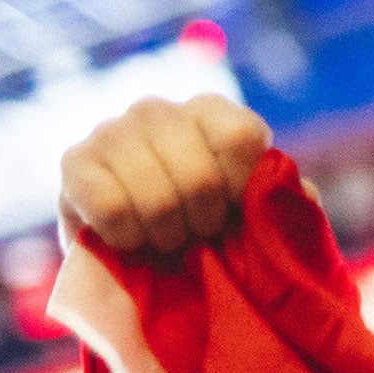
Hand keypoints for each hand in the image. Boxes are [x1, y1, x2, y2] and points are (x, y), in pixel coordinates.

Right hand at [59, 95, 272, 254]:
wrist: (149, 262)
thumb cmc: (217, 235)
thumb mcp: (264, 220)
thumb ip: (286, 201)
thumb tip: (299, 190)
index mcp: (213, 112)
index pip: (240, 136)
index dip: (242, 188)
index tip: (236, 213)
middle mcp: (159, 110)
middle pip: (200, 176)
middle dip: (206, 225)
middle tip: (199, 237)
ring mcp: (111, 130)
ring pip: (157, 197)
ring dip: (168, 237)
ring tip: (167, 241)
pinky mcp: (74, 163)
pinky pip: (110, 207)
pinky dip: (128, 238)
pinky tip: (131, 239)